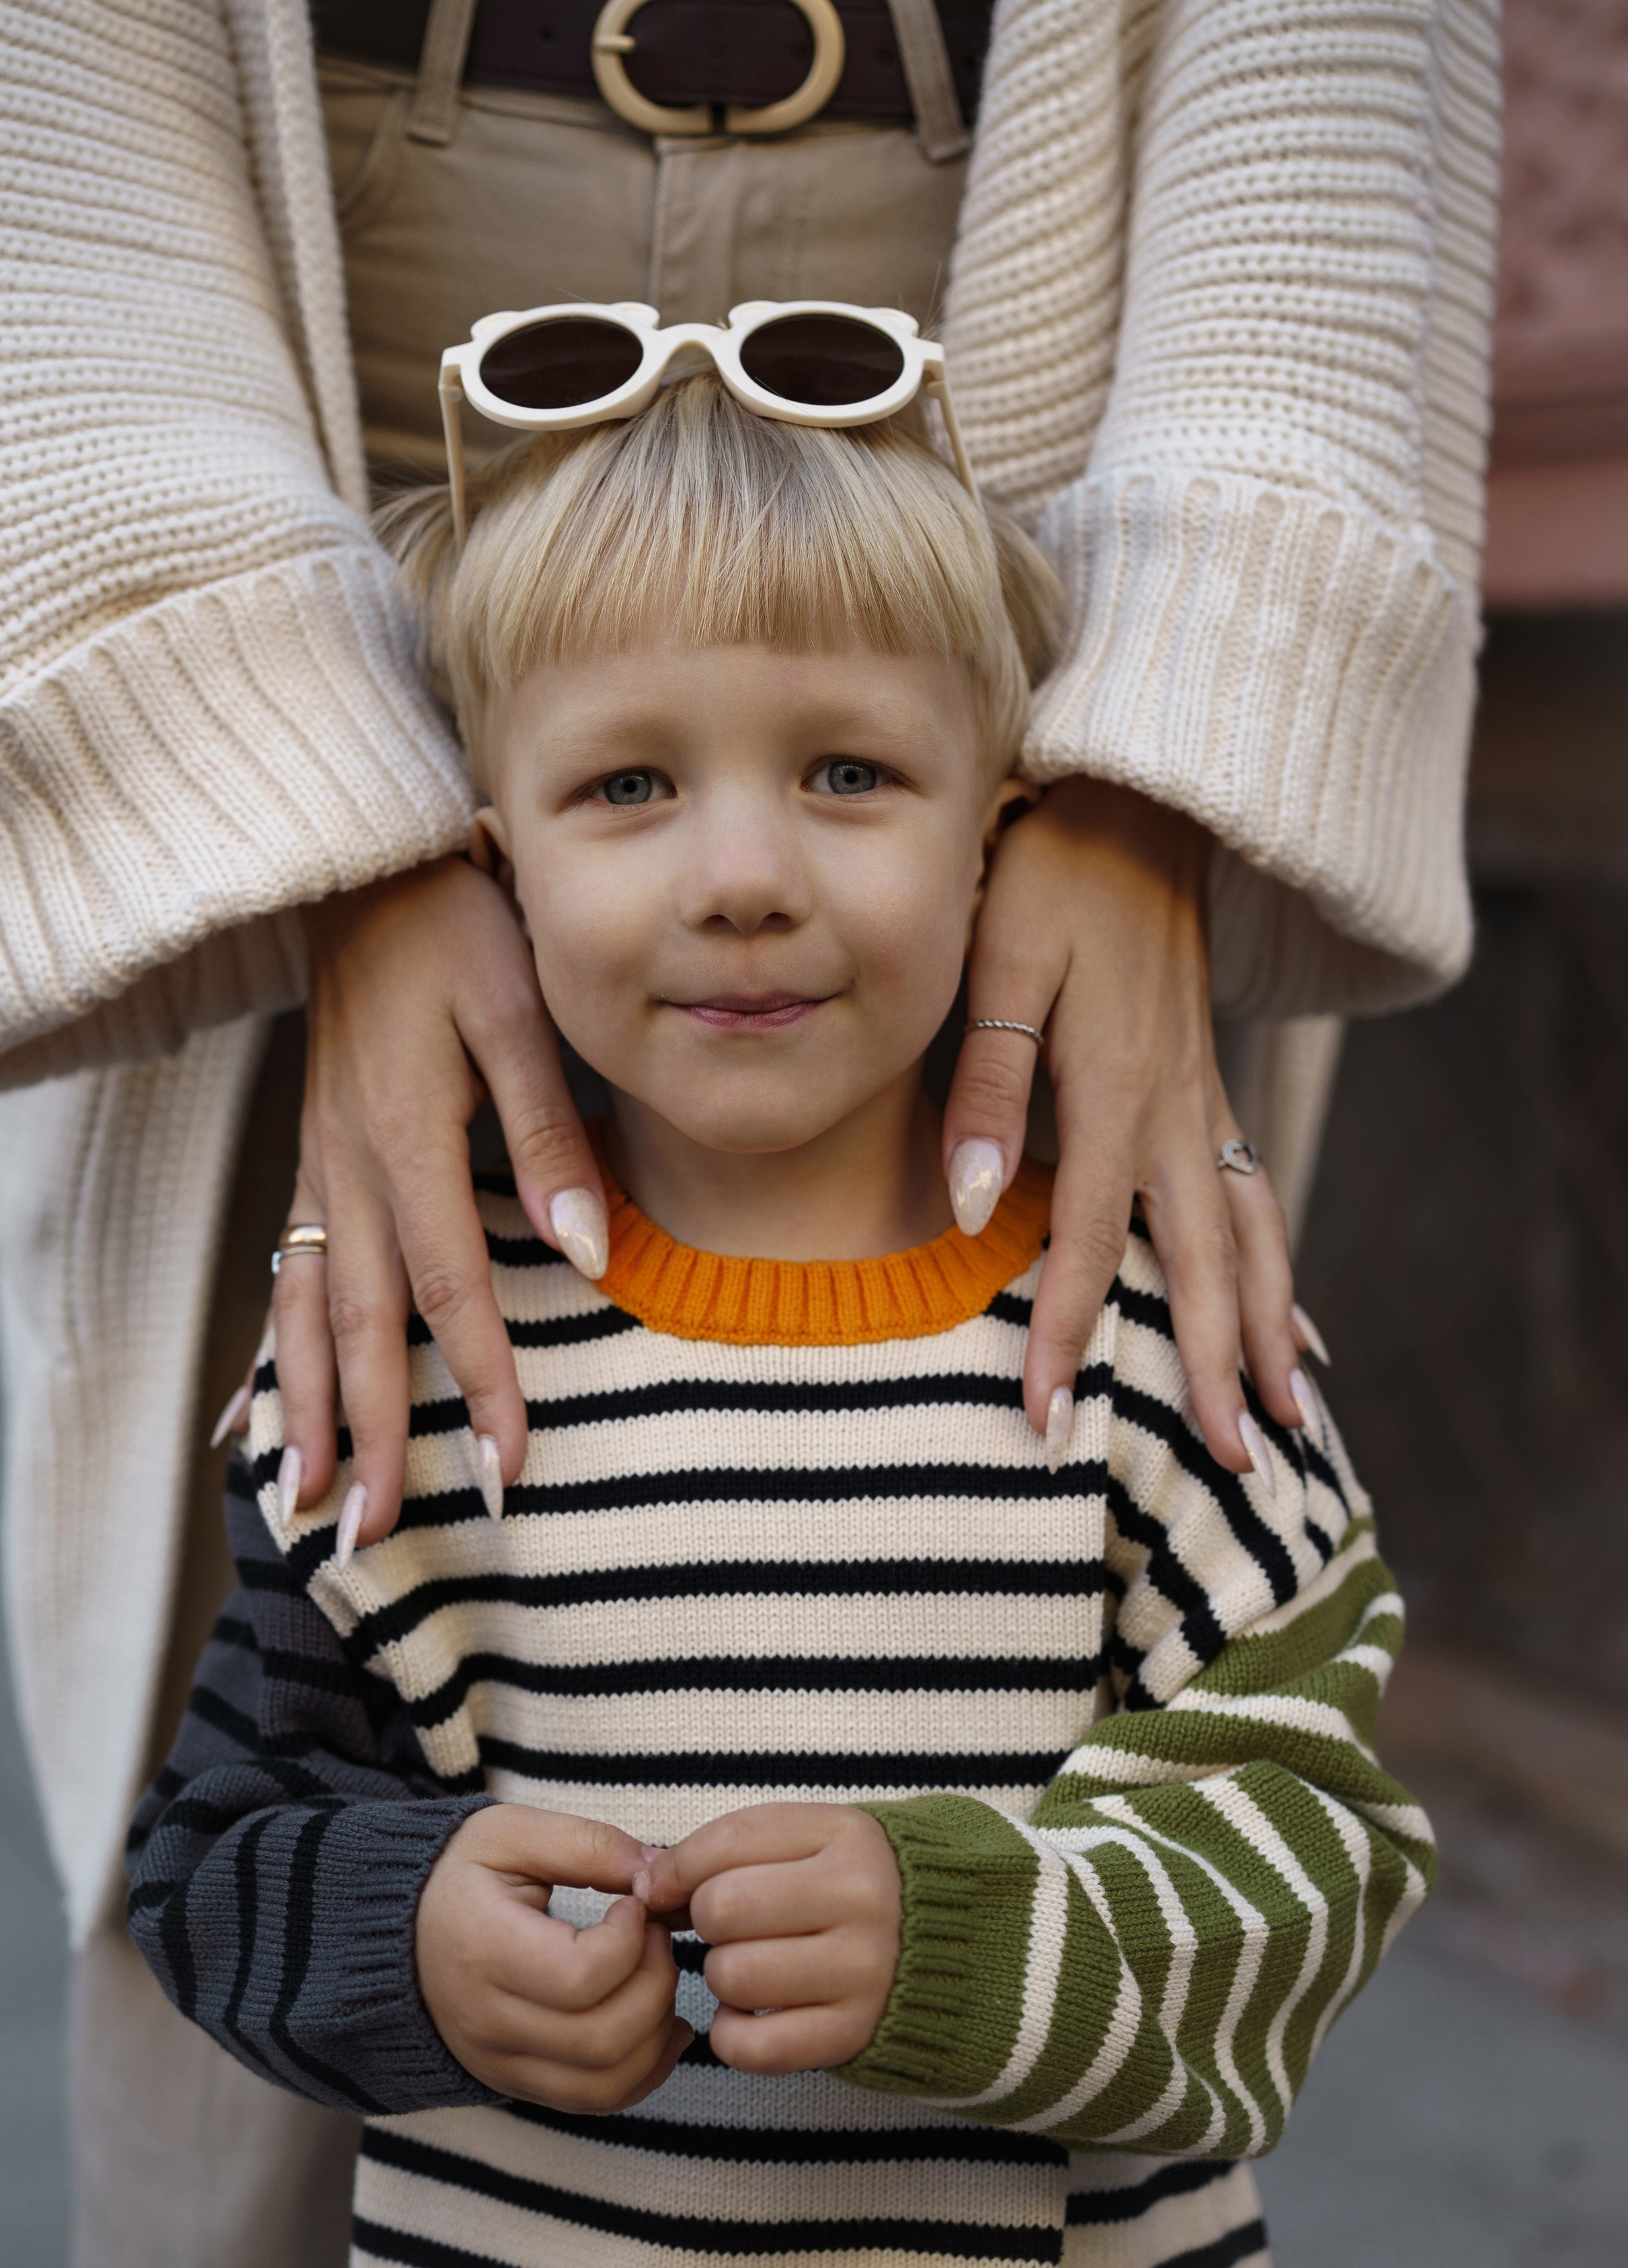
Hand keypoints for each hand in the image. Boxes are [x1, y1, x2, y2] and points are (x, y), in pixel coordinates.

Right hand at [272, 851, 610, 1544]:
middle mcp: (344, 1167)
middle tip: (373, 1540)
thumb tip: (592, 1257)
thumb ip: (550, 1138)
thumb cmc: (460, 925)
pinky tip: (263, 1414)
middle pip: (357, 1328)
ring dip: (307, 1412)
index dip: (479, 1387)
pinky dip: (278, 1352)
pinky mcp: (312, 1158)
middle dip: (369, 1438)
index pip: (446, 1291)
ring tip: (304, 1506)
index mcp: (401, 1136)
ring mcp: (316, 1166)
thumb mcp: (521, 1010)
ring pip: (304, 1313)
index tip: (509, 1471)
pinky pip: (286, 1275)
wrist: (365, 861)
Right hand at [416, 1806, 689, 2109]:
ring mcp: (499, 2062)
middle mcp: (486, 2021)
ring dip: (656, 2033)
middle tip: (655, 1937)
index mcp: (481, 1950)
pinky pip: (594, 2102)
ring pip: (605, 2083)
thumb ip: (586, 1845)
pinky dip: (643, 2071)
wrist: (395, 1932)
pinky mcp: (515, 2083)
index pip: (580, 1977)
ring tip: (657, 1977)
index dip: (630, 1941)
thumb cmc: (458, 1876)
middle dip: (655, 1984)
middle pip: (601, 2038)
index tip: (633, 1904)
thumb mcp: (510, 1833)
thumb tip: (658, 1873)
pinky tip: (659, 2026)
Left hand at [640, 1805, 900, 2074]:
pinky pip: (754, 2046)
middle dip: (706, 1922)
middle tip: (731, 1929)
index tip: (667, 1887)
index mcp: (846, 1836)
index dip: (678, 1868)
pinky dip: (733, 2035)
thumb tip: (648, 1884)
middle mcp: (862, 1899)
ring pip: (732, 1975)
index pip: (727, 1842)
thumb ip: (726, 1850)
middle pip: (722, 1908)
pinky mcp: (855, 2033)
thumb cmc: (848, 1888)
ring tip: (751, 1968)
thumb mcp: (806, 1842)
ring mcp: (865, 1970)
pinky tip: (753, 2014)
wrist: (948, 1947)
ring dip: (722, 1977)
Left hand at [944, 779, 1300, 1474]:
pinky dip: (1278, 1262)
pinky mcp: (1207, 1083)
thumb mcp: (1000, 968)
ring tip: (1288, 1417)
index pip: (1094, 1247)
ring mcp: (1202, 1099)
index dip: (1065, 1339)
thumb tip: (976, 1213)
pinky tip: (1291, 1311)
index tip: (1044, 1421)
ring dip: (1269, 1330)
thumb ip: (988, 1089)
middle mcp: (1175, 1112)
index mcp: (1116, 1094)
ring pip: (1250, 1236)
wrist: (1135, 800)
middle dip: (1213, 1370)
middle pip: (1204, 1265)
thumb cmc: (1048, 878)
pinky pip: (1255, 1193)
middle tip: (1229, 1467)